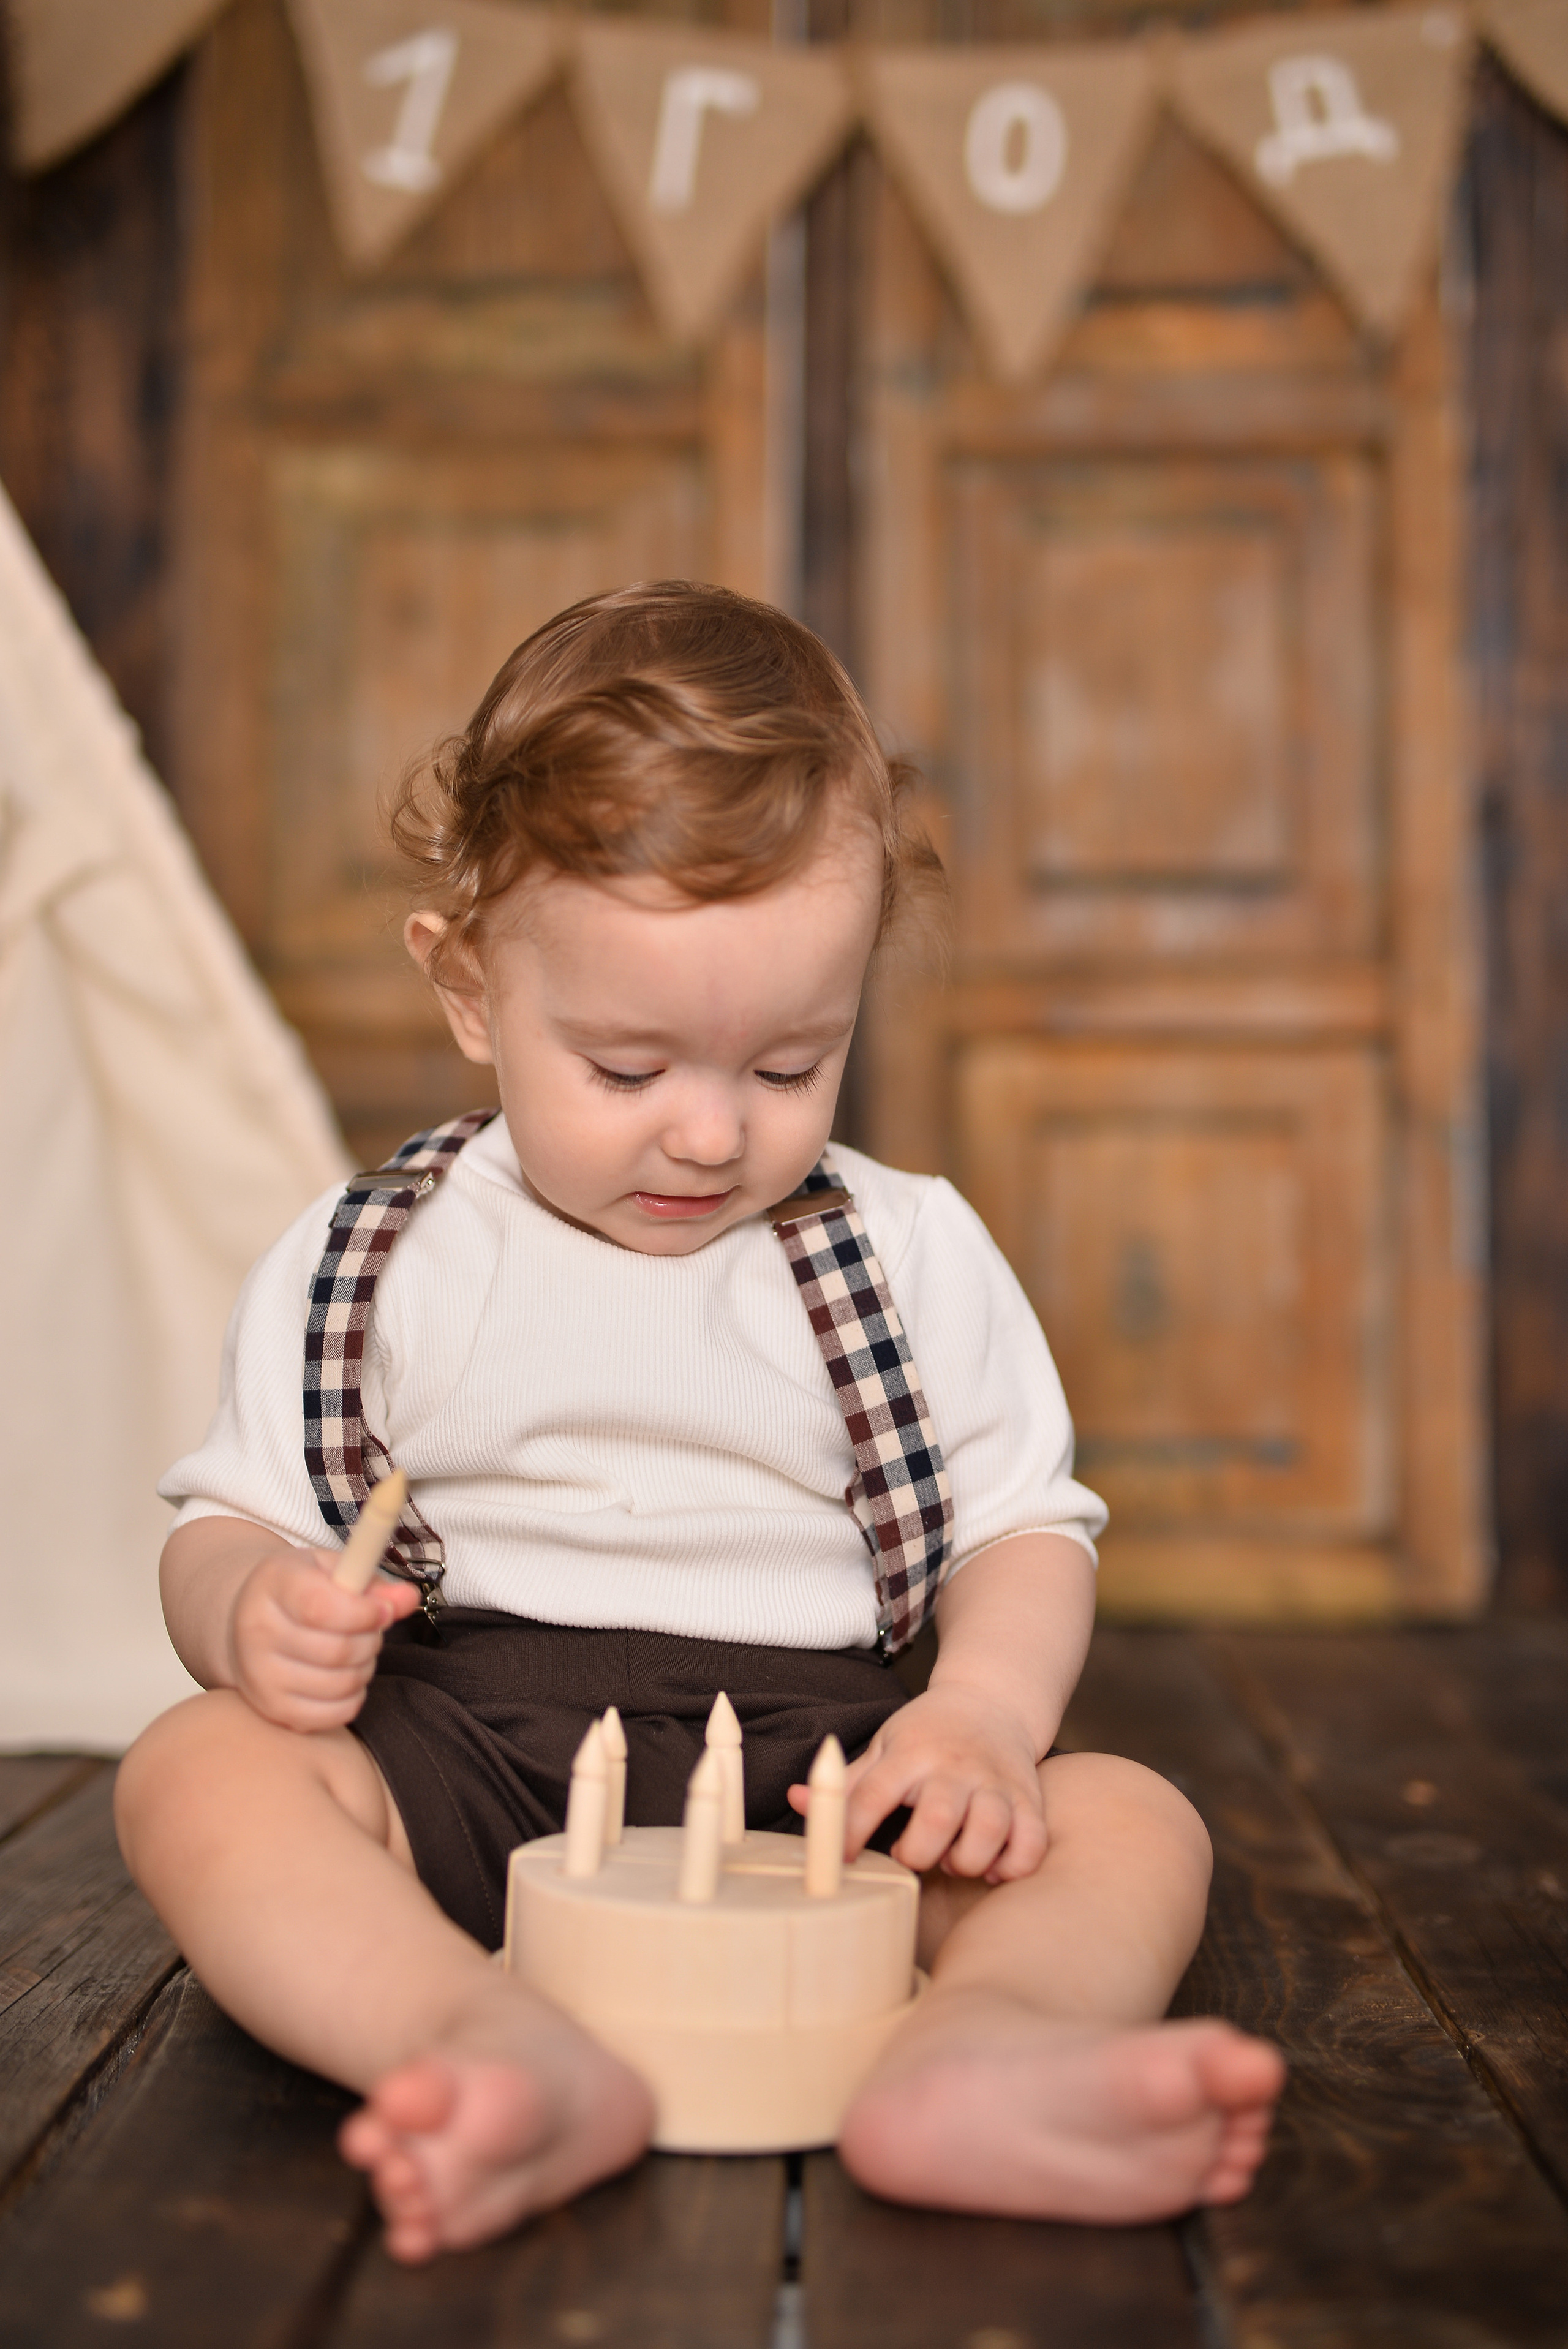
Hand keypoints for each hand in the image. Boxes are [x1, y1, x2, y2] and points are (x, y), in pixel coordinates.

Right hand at [225, 1545, 421, 1731]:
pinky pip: (333, 1714)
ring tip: (358, 1651)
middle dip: (371, 1640)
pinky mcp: (270, 1707)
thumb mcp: (334, 1570)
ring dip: (365, 1668)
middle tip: (372, 1629)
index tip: (383, 1611)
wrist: (248, 1619)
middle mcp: (257, 1629)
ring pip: (339, 1684)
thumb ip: (374, 1585)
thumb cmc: (301, 1591)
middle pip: (337, 1650)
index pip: (321, 1607)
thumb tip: (408, 1598)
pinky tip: (346, 1675)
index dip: (364, 1613)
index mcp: (274, 1583)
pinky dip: (353, 1697)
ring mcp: (260, 1673)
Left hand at [788, 1683, 1047, 1883]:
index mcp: (910, 1754)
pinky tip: (992, 1864)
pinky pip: (1030, 1845)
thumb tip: (795, 1798)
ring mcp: (996, 1782)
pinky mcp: (1029, 1798)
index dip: (852, 1834)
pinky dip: (1012, 1866)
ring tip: (951, 1858)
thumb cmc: (928, 1734)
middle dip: (918, 1854)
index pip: (872, 1796)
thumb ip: (845, 1783)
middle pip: (936, 1821)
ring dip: (966, 1860)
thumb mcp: (884, 1748)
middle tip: (910, 1854)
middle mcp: (954, 1767)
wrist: (992, 1701)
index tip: (845, 1862)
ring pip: (988, 1833)